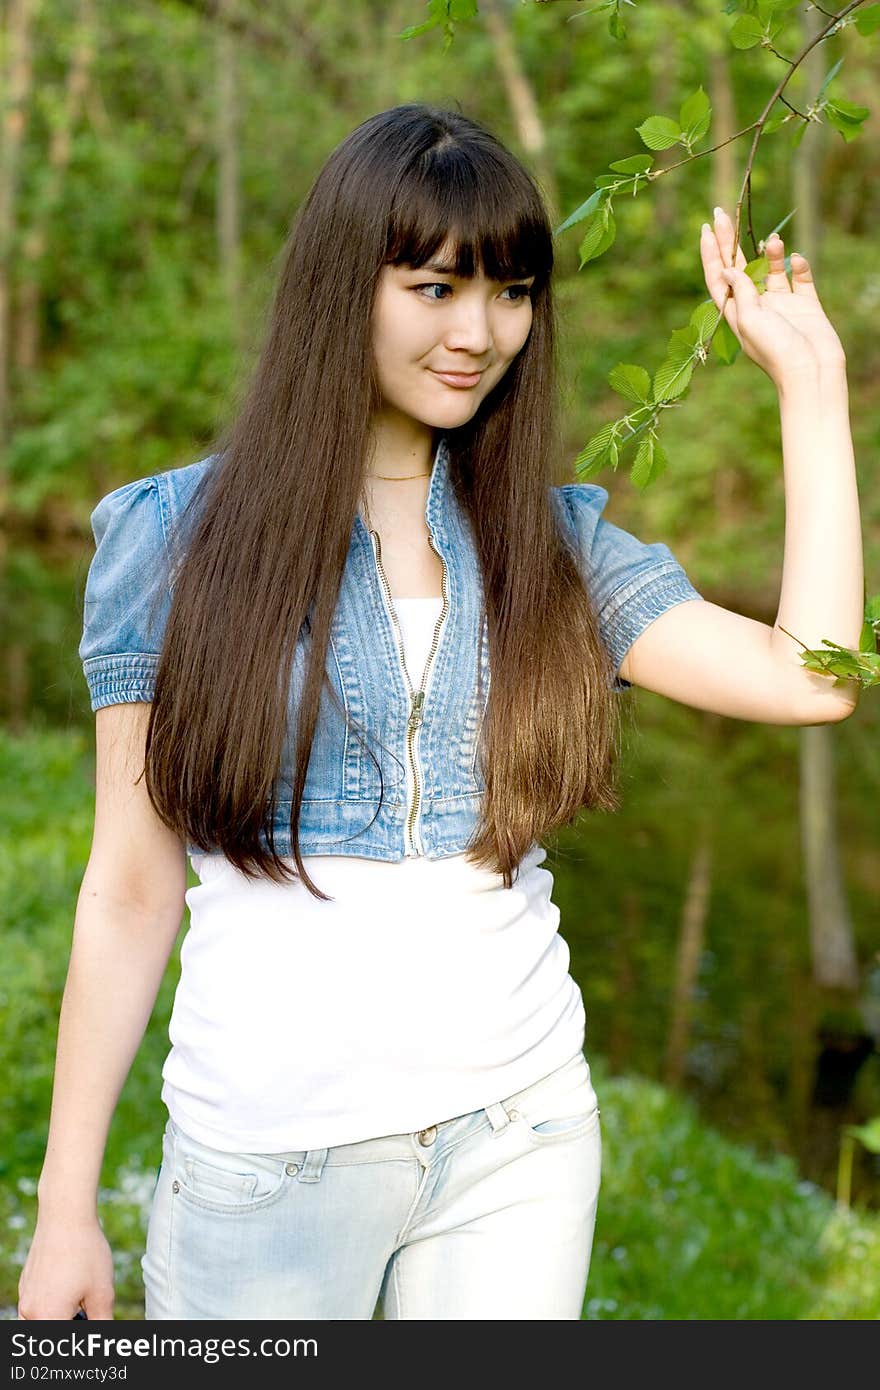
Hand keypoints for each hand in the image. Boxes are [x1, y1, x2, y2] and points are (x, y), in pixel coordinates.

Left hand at [700, 206, 846, 386]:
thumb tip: (726, 269)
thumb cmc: (776, 350)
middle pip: (738, 267)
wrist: (812, 372)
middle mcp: (757, 306)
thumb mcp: (749, 320)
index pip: (718, 278)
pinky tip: (797, 259)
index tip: (706, 228)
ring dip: (771, 253)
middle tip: (722, 213)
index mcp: (736, 313)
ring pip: (772, 269)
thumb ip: (739, 292)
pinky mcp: (806, 305)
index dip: (710, 253)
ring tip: (774, 240)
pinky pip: (800, 278)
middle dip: (729, 241)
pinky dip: (798, 266)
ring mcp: (782, 305)